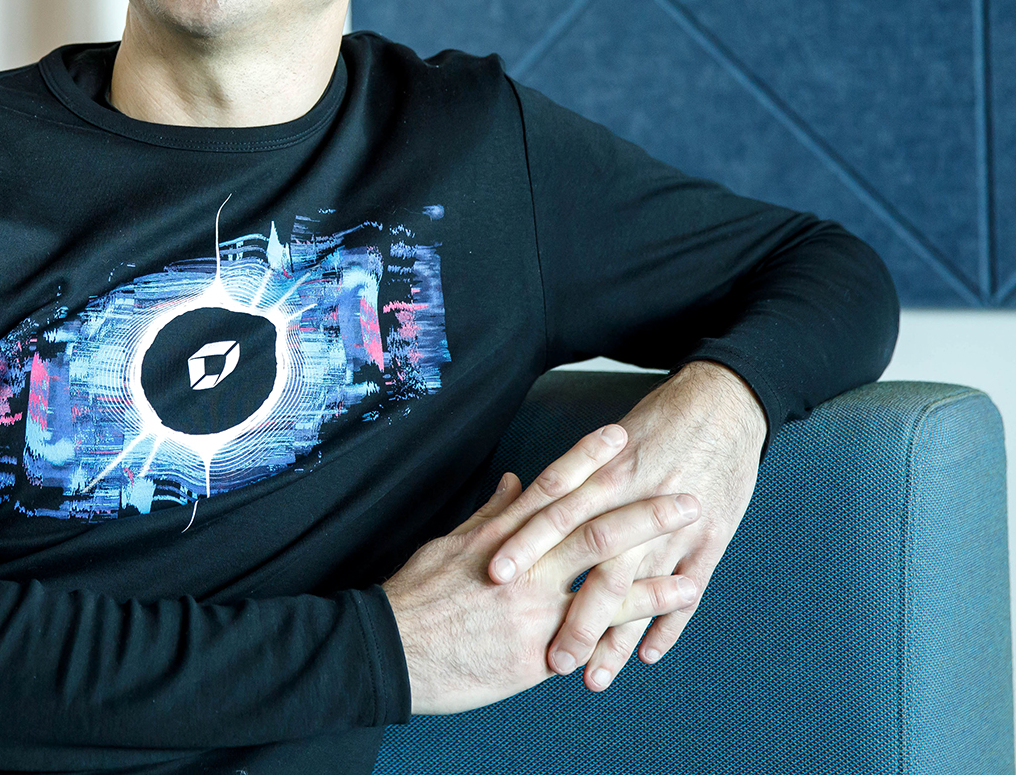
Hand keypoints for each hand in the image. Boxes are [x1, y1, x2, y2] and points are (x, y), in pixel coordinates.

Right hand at [382, 424, 701, 714]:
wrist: (390, 651)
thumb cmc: (414, 599)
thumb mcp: (447, 546)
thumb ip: (488, 516)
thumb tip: (515, 483)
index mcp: (498, 536)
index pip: (550, 488)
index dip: (585, 459)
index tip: (618, 435)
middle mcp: (521, 566)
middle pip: (591, 526)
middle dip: (642, 508)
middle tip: (686, 492)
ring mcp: (531, 607)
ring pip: (604, 578)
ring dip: (655, 565)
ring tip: (696, 557)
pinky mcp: (536, 648)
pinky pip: (597, 630)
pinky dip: (638, 616)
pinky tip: (670, 605)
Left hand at [485, 361, 766, 690]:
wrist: (721, 403)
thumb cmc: (656, 423)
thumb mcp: (605, 446)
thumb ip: (565, 480)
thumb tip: (516, 499)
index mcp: (604, 474)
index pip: (554, 515)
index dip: (524, 545)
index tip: (493, 580)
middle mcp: (636, 502)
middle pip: (598, 566)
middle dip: (573, 616)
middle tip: (547, 659)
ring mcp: (677, 524)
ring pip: (641, 591)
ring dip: (617, 637)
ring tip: (594, 677)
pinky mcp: (712, 537)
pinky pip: (690, 587)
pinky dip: (669, 623)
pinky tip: (646, 655)